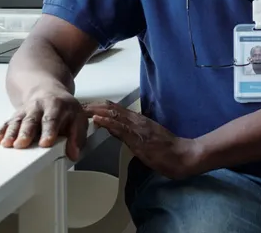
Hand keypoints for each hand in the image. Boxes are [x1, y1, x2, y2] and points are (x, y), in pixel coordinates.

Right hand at [0, 87, 88, 160]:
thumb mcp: (78, 118)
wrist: (49, 92)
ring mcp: (26, 110)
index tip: (45, 143)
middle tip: (21, 144)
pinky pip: (8, 122)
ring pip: (18, 120)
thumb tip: (74, 153)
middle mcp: (40, 107)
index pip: (53, 119)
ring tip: (7, 144)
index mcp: (57, 107)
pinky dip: (1, 130)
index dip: (49, 131)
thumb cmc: (64, 109)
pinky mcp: (16, 115)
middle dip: (26, 132)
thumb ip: (77, 136)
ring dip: (11, 132)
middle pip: (32, 120)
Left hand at [85, 101, 202, 180]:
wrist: (182, 155)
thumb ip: (127, 133)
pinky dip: (108, 122)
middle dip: (94, 107)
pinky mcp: (139, 137)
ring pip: (114, 115)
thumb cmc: (166, 150)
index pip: (115, 110)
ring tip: (82, 108)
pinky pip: (121, 128)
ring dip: (97, 111)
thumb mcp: (143, 140)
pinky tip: (97, 119)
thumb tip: (110, 129)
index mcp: (138, 121)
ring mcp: (138, 128)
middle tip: (78, 105)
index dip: (99, 107)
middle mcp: (137, 120)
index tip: (85, 106)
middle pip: (111, 109)